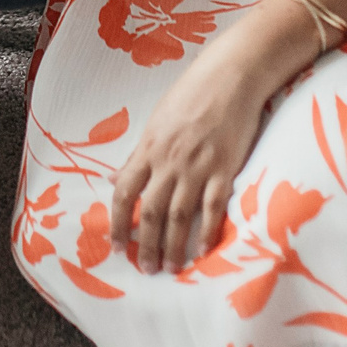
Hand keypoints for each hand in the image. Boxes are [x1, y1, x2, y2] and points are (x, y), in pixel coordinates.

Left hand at [110, 49, 264, 274]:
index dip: (118, 222)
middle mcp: (169, 162)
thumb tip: (116, 179)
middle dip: (145, 244)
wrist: (230, 77)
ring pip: (179, 216)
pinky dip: (207, 232)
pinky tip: (203, 251)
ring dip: (173, 246)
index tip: (117, 246)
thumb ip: (138, 154)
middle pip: (150, 211)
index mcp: (148, 148)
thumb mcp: (156, 122)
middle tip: (146, 269)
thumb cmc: (192, 94)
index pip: (124, 192)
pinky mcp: (225, 168)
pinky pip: (213, 208)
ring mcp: (198, 167)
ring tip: (171, 268)